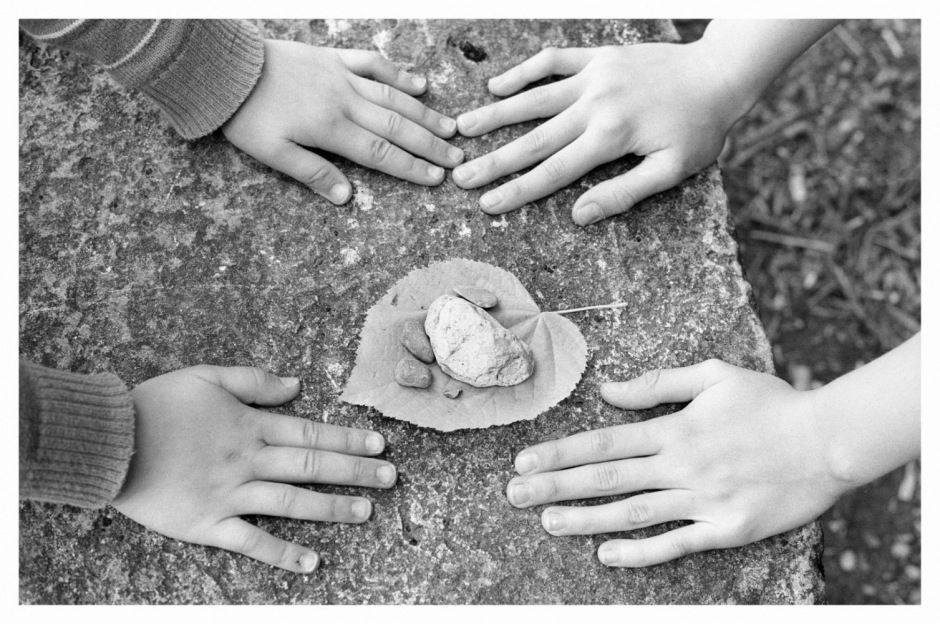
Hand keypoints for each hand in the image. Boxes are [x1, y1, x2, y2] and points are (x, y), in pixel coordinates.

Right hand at [112, 365, 396, 572]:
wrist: (108, 442)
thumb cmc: (155, 405)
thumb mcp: (205, 377)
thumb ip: (254, 381)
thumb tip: (296, 385)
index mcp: (249, 426)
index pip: (310, 432)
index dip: (348, 437)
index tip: (379, 444)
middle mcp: (247, 461)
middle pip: (310, 466)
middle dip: (354, 470)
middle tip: (390, 477)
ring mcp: (229, 495)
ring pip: (290, 502)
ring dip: (330, 508)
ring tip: (365, 512)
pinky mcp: (207, 524)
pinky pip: (250, 541)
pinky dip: (281, 552)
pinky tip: (312, 562)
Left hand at [222, 40, 463, 202]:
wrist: (227, 68)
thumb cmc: (247, 116)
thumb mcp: (273, 154)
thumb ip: (312, 174)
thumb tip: (346, 198)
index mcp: (330, 128)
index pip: (381, 152)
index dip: (411, 167)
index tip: (437, 179)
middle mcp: (344, 100)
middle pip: (397, 126)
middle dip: (429, 145)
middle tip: (457, 158)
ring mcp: (342, 76)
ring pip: (393, 96)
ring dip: (424, 114)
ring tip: (450, 128)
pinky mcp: (334, 59)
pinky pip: (373, 63)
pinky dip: (398, 73)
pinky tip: (419, 84)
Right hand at [452, 42, 740, 224]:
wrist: (718, 73)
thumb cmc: (699, 129)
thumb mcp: (673, 170)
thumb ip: (624, 192)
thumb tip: (579, 215)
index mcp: (611, 137)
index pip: (553, 171)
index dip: (516, 190)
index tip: (486, 205)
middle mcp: (594, 105)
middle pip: (534, 138)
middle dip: (493, 160)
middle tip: (459, 176)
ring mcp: (593, 76)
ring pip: (533, 98)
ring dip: (495, 114)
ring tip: (462, 128)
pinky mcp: (597, 56)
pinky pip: (552, 60)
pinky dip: (523, 71)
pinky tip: (497, 84)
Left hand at [506, 359, 849, 566]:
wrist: (829, 440)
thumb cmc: (771, 403)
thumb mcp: (714, 376)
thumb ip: (658, 383)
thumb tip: (609, 390)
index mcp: (675, 428)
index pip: (603, 442)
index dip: (560, 452)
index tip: (525, 460)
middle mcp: (681, 465)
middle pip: (606, 479)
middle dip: (555, 486)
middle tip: (515, 495)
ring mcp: (703, 499)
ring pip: (632, 512)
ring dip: (585, 519)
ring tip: (547, 522)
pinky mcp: (726, 529)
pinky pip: (676, 543)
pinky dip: (640, 552)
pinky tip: (606, 555)